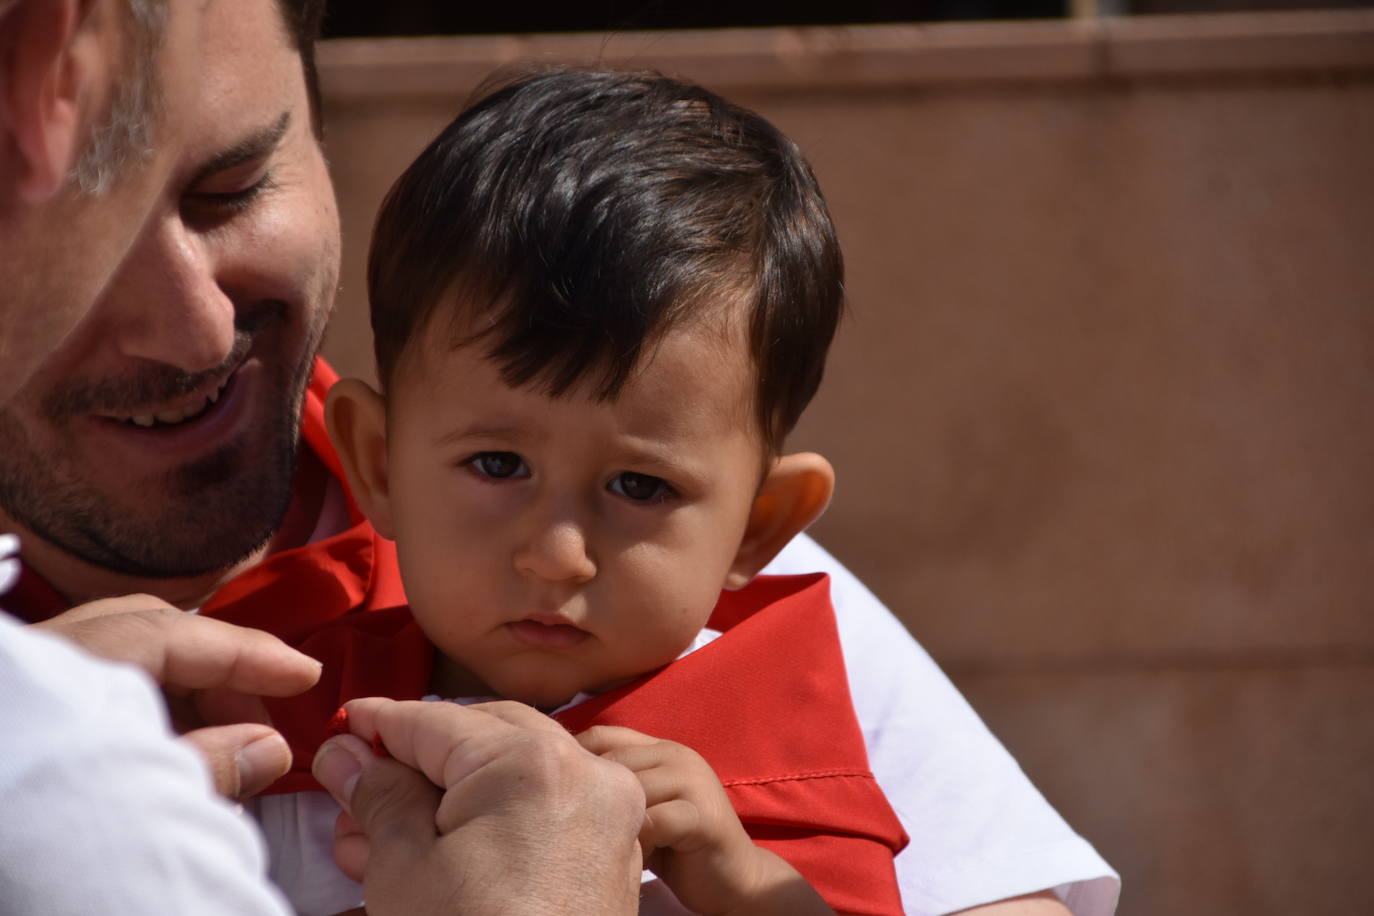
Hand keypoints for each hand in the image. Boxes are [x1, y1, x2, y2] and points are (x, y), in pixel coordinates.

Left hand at [34, 594, 320, 796]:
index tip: (304, 677)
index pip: (183, 635)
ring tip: (221, 749)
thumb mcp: (145, 805)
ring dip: (180, 694)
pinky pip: (89, 696)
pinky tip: (164, 759)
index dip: (252, 654)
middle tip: (261, 719)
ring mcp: (23, 699)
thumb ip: (212, 770)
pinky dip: (141, 714)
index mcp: (76, 669)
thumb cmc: (44, 841)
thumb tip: (268, 749)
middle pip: (148, 633)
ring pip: (117, 662)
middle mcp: (44, 665)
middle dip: (216, 669)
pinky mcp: (16, 731)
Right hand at [312, 697, 644, 915]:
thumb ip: (379, 797)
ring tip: (378, 833)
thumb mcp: (404, 870)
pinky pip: (546, 810)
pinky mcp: (614, 853)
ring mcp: (610, 813)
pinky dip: (495, 818)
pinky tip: (440, 849)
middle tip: (355, 787)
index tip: (344, 730)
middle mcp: (586, 772)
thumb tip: (350, 755)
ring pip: (513, 773)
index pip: (434, 721)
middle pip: (480, 738)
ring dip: (448, 793)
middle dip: (415, 761)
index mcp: (531, 761)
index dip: (378, 725)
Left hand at [577, 725, 833, 915]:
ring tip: (607, 848)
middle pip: (612, 763)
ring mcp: (694, 782)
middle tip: (577, 830)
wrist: (736, 879)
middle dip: (589, 796)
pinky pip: (653, 822)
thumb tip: (555, 781)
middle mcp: (678, 755)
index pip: (603, 734)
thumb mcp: (643, 809)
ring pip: (631, 791)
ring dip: (612, 823)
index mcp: (662, 749)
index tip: (554, 793)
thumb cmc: (678, 847)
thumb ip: (617, 788)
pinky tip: (633, 859)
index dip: (574, 759)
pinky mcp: (703, 816)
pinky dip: (636, 843)